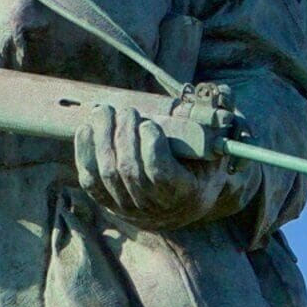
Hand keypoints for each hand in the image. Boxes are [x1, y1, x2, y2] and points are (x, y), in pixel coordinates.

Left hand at [72, 101, 249, 229]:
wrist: (181, 203)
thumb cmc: (199, 167)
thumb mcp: (215, 149)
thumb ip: (217, 126)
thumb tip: (222, 98)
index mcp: (184, 193)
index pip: (160, 173)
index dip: (151, 146)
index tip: (149, 124)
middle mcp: (154, 207)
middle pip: (129, 170)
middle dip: (124, 134)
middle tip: (127, 111)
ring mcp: (128, 208)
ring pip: (107, 174)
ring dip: (102, 137)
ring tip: (105, 111)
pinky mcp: (107, 203)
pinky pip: (90, 180)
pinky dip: (84, 152)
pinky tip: (87, 128)